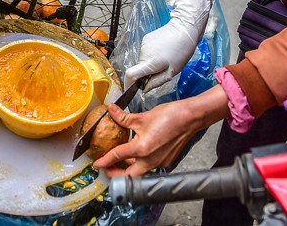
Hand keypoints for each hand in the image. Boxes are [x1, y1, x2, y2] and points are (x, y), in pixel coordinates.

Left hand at [93, 89, 224, 175]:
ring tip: (121, 160)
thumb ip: (123, 117)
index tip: (97, 164)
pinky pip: (149, 166)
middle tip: (108, 167)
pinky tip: (138, 154)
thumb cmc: (170, 116)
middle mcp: (150, 160)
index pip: (117, 157)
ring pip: (140, 172)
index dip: (104, 161)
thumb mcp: (142, 116)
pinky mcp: (166, 160)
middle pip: (129, 176)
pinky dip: (141, 162)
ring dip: (129, 168)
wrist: (190, 118)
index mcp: (142, 149)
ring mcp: (160, 162)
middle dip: (116, 174)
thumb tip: (111, 110)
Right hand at [124, 0, 216, 91]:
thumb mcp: (172, 71)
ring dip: (150, 63)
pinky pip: (145, 52)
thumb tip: (144, 89)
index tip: (130, 89)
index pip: (130, 75)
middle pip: (138, 68)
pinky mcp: (145, 38)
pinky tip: (163, 51)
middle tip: (162, 71)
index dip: (128, 84)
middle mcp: (143, 53)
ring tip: (165, 58)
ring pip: (143, 60)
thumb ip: (156, 82)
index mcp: (150, 62)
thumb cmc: (182, 51)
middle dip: (146, 73)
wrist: (184, 28)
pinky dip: (151, 55)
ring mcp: (143, 44)